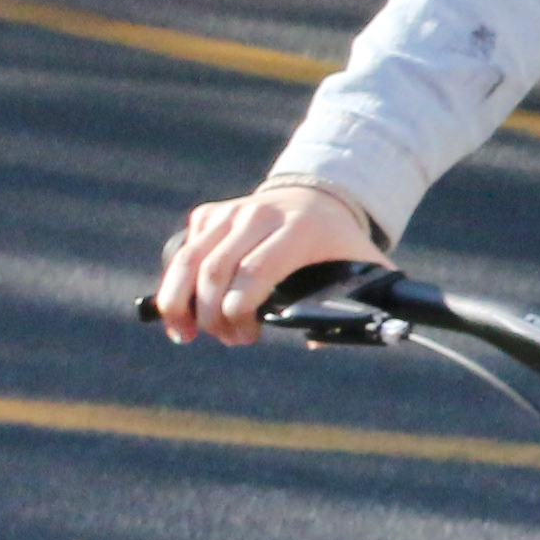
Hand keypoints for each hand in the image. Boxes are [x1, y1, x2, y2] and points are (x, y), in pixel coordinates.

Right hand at [157, 178, 384, 343]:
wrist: (318, 199)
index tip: (248, 335)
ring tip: (186, 335)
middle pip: (215, 271)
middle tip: (230, 338)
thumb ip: (362, 302)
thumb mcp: (362, 266)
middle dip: (213, 316)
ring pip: (187, 262)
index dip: (239, 310)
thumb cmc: (339, 244)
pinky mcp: (209, 214)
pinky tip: (185, 312)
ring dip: (179, 305)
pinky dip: (176, 286)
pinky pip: (183, 255)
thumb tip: (317, 340)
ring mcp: (231, 211)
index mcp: (300, 228)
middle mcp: (260, 214)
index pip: (255, 272)